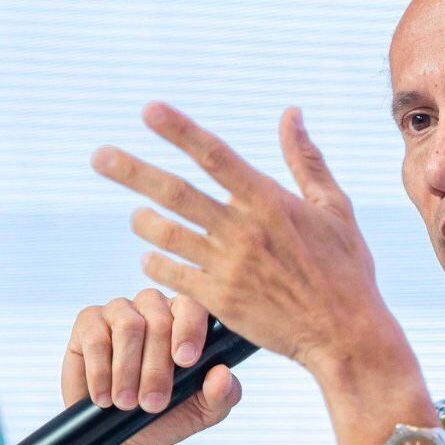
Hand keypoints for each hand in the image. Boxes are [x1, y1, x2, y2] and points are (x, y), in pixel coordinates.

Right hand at [60, 288, 242, 444]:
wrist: (128, 433)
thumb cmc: (171, 413)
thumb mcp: (204, 411)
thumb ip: (222, 394)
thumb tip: (223, 374)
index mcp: (187, 317)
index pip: (193, 306)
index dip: (190, 330)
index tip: (186, 362)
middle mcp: (154, 306)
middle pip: (158, 320)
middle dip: (156, 366)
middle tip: (153, 404)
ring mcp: (120, 310)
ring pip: (128, 326)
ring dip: (127, 370)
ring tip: (127, 404)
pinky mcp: (88, 322)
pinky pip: (95, 337)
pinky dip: (100, 371)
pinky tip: (104, 397)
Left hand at [91, 103, 402, 380]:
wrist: (345, 333)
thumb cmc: (346, 270)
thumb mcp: (334, 208)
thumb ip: (306, 160)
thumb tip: (291, 114)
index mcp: (270, 201)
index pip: (215, 156)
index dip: (180, 130)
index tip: (149, 111)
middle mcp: (243, 229)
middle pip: (175, 192)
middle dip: (132, 171)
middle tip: (98, 157)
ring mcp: (228, 266)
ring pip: (166, 234)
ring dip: (144, 222)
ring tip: (136, 216)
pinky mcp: (220, 300)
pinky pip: (173, 275)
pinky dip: (156, 263)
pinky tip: (151, 258)